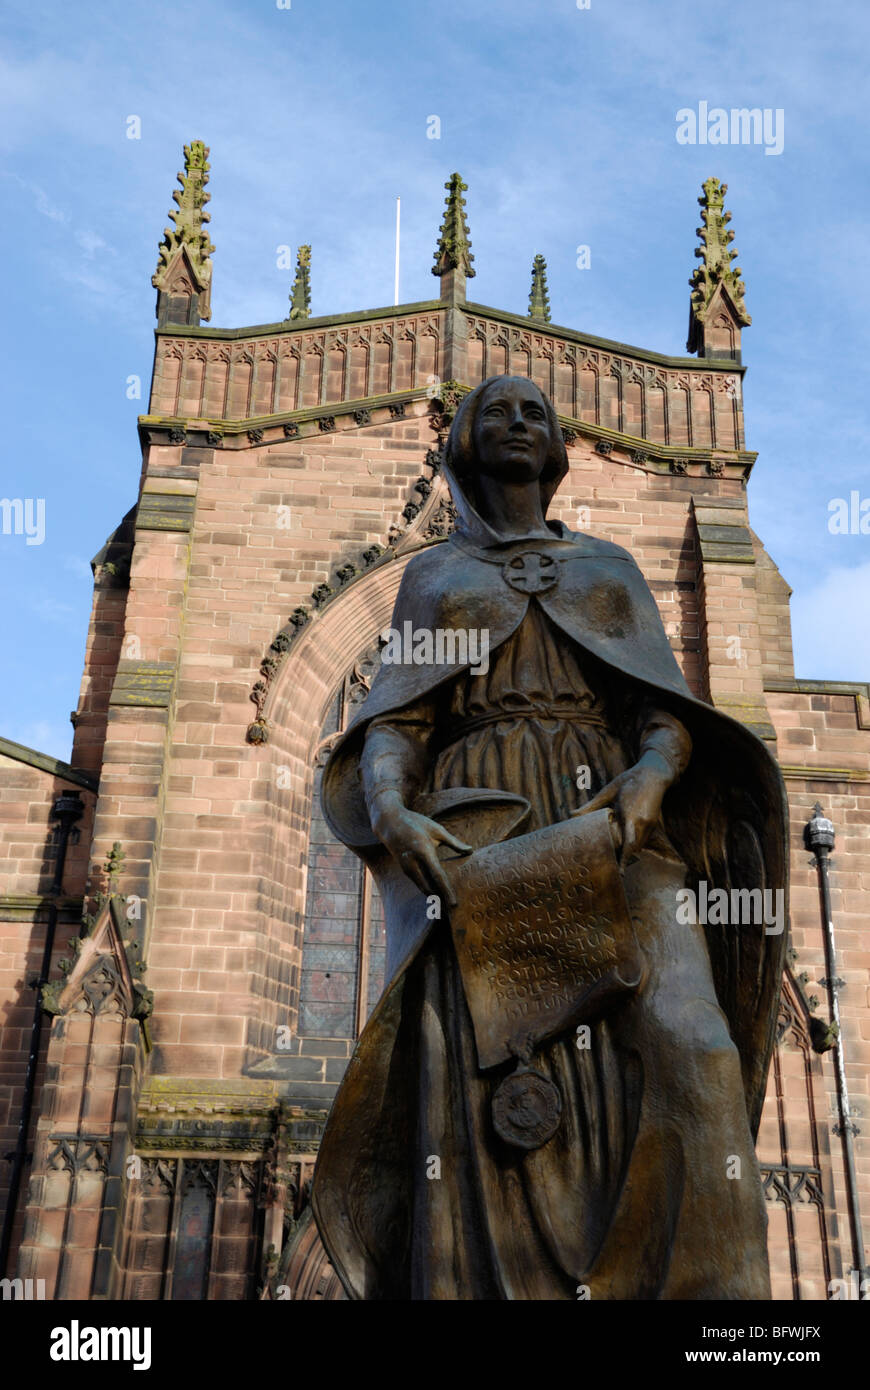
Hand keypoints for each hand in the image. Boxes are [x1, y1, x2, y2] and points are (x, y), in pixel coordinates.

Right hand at [370, 794, 471, 906]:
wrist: (389, 823)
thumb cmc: (416, 823)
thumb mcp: (436, 829)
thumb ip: (454, 842)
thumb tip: (471, 851)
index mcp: (423, 851)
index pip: (437, 876)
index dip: (446, 891)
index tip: (454, 904)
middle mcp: (412, 863)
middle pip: (428, 888)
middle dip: (440, 900)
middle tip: (453, 911)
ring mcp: (406, 868)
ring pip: (422, 887)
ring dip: (434, 897)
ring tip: (446, 907)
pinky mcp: (404, 870)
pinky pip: (418, 883)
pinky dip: (428, 890)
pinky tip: (437, 894)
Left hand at [571, 751, 672, 866]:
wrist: (654, 774)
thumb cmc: (630, 780)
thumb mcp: (609, 791)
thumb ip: (592, 805)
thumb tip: (572, 814)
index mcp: (630, 815)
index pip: (628, 844)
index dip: (624, 860)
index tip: (620, 873)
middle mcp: (642, 823)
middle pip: (632, 849)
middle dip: (622, 855)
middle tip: (608, 858)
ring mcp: (650, 824)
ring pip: (638, 845)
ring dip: (628, 848)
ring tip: (614, 845)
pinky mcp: (653, 824)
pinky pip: (643, 839)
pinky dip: (633, 841)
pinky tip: (624, 835)